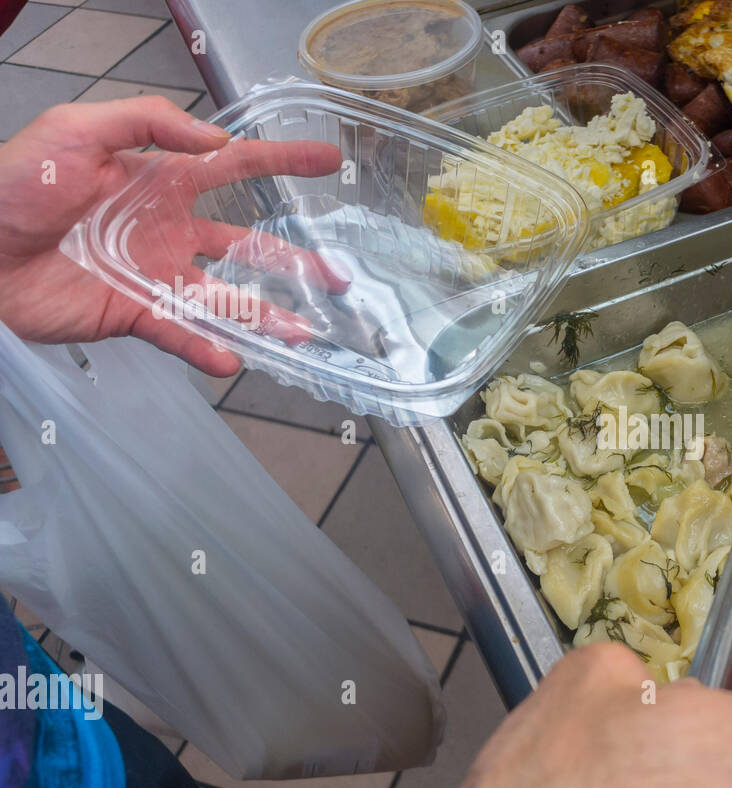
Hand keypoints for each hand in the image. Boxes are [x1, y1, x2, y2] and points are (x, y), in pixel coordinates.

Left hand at [0, 96, 344, 375]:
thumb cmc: (14, 184)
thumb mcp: (76, 130)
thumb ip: (147, 122)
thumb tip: (215, 140)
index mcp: (159, 179)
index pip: (235, 168)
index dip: (282, 163)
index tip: (327, 163)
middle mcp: (167, 229)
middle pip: (247, 245)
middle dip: (294, 261)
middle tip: (337, 276)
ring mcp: (155, 275)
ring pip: (226, 298)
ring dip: (266, 316)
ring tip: (303, 332)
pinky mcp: (133, 313)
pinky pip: (181, 334)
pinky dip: (206, 350)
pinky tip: (231, 360)